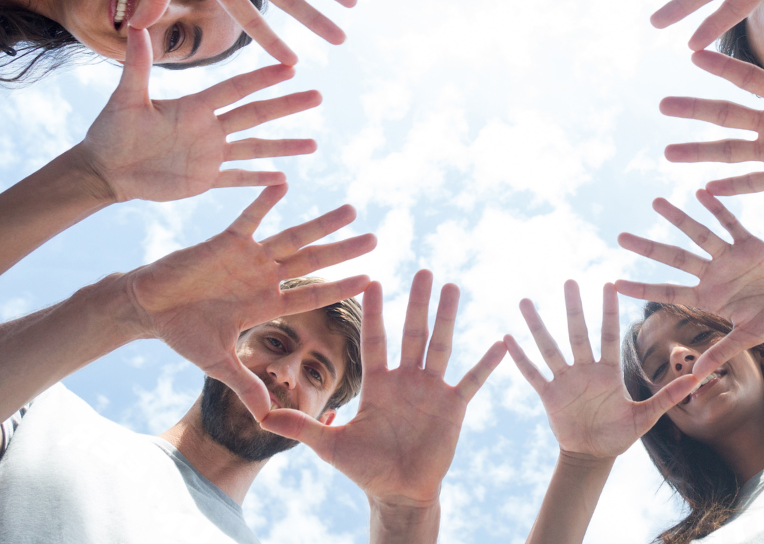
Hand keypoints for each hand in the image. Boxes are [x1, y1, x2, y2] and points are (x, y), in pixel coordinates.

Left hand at [74, 28, 320, 202]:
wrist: (104, 169)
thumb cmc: (110, 131)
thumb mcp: (125, 98)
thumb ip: (136, 66)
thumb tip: (136, 26)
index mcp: (194, 106)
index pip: (235, 89)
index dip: (262, 79)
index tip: (290, 67)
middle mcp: (209, 127)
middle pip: (255, 114)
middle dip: (287, 106)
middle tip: (317, 96)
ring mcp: (210, 154)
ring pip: (255, 148)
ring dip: (284, 146)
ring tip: (313, 144)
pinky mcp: (204, 179)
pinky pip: (237, 179)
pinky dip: (259, 181)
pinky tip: (283, 179)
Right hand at [123, 184, 373, 419]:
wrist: (149, 309)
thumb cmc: (183, 334)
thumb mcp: (218, 364)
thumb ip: (246, 386)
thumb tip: (268, 420)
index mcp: (266, 304)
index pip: (313, 295)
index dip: (340, 287)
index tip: (371, 279)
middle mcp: (264, 278)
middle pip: (313, 262)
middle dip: (344, 250)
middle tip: (377, 237)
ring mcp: (247, 258)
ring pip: (292, 237)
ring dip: (321, 224)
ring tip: (351, 209)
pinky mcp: (224, 241)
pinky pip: (250, 218)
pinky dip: (265, 202)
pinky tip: (286, 184)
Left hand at [262, 270, 506, 508]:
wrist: (398, 493)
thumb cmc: (365, 468)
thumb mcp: (330, 445)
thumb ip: (301, 427)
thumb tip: (262, 416)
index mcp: (378, 384)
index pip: (375, 340)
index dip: (373, 313)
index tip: (372, 281)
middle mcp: (406, 380)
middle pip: (412, 333)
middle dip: (417, 303)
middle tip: (423, 270)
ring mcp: (432, 390)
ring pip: (441, 346)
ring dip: (447, 318)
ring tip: (453, 287)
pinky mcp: (454, 406)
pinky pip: (472, 380)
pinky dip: (486, 363)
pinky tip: (501, 342)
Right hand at [506, 281, 696, 460]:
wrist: (593, 455)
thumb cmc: (620, 434)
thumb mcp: (646, 417)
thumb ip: (668, 397)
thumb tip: (697, 379)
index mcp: (608, 371)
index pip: (609, 335)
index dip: (608, 311)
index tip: (608, 284)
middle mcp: (585, 369)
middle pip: (578, 333)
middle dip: (573, 309)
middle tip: (569, 281)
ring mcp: (565, 380)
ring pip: (550, 347)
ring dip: (538, 326)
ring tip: (525, 302)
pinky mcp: (549, 395)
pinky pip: (533, 374)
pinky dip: (521, 358)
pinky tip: (507, 339)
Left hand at [617, 192, 763, 379]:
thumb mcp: (749, 337)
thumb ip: (723, 351)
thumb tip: (698, 376)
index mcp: (709, 297)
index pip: (667, 292)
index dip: (643, 288)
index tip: (615, 283)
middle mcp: (713, 274)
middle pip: (674, 259)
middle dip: (648, 248)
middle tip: (620, 237)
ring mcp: (730, 257)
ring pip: (698, 235)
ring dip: (678, 219)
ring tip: (655, 202)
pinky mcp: (750, 243)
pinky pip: (730, 223)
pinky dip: (717, 209)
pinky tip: (701, 193)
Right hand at [660, 24, 763, 195]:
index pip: (748, 80)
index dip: (723, 68)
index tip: (694, 53)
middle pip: (726, 114)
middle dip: (694, 109)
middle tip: (663, 105)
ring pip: (728, 150)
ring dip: (698, 152)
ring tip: (668, 152)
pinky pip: (751, 183)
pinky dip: (730, 188)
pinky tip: (705, 190)